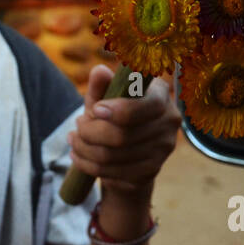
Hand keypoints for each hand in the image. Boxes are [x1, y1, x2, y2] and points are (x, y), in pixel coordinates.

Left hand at [67, 64, 180, 204]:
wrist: (125, 149)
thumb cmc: (113, 114)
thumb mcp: (104, 97)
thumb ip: (101, 85)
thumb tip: (99, 71)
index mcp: (161, 94)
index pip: (145, 106)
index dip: (118, 110)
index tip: (95, 110)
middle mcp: (169, 121)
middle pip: (123, 135)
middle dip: (90, 132)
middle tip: (77, 126)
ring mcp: (163, 149)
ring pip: (113, 156)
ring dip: (85, 149)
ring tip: (74, 140)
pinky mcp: (152, 171)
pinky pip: (112, 172)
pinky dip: (88, 164)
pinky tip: (78, 156)